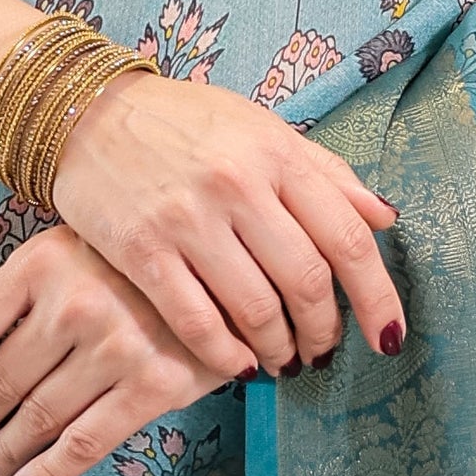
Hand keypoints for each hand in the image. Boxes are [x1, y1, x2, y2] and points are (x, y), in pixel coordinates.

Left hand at [0, 223, 227, 475]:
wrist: (235, 263)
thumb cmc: (143, 258)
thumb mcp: (77, 245)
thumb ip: (30, 289)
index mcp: (43, 261)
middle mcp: (74, 303)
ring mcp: (115, 346)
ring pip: (36, 418)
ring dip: (2, 451)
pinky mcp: (153, 385)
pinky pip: (84, 444)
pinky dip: (46, 475)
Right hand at [48, 69, 403, 378]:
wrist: (89, 110)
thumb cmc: (185, 122)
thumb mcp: (261, 128)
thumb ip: (324, 172)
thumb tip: (384, 217)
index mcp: (275, 153)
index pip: (346, 237)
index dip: (376, 297)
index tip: (387, 336)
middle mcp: (237, 184)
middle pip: (305, 281)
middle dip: (323, 331)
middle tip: (322, 351)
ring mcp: (187, 219)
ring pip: (256, 308)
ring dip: (279, 349)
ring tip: (283, 360)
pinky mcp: (141, 250)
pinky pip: (196, 322)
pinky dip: (226, 356)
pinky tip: (238, 365)